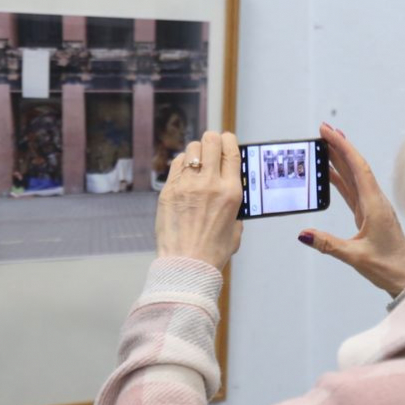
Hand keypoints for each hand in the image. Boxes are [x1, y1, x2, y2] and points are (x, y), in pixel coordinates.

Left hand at [156, 131, 243, 270]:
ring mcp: (187, 185)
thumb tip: (231, 199)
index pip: (231, 150)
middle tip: (212, 148)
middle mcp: (210, 183)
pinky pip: (176, 164)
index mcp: (231, 192)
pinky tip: (185, 173)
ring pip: (192, 148)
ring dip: (196, 151)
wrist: (187, 264)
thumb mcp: (236, 229)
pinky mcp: (169, 190)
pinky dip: (182, 164)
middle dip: (212, 140)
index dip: (229, 140)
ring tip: (197, 161)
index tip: (227, 140)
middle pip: (210, 140)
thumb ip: (236, 210)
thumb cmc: (212, 252)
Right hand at [299, 123, 404, 296]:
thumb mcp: (355, 256)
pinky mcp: (370, 215)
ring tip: (324, 146)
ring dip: (340, 161)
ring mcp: (373, 207)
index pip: (357, 168)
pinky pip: (354, 191)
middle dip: (340, 146)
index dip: (342, 146)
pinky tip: (331, 174)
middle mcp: (375, 201)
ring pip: (354, 177)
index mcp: (374, 205)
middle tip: (323, 131)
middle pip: (356, 166)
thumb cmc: (388, 267)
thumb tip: (304, 234)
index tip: (328, 131)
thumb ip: (328, 244)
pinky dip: (342, 180)